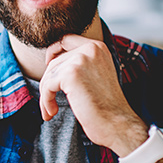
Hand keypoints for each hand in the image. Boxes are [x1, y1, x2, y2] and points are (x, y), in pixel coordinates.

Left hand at [38, 34, 147, 156]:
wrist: (117, 123)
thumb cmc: (106, 106)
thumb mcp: (97, 74)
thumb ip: (81, 64)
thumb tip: (51, 61)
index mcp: (98, 47)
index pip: (65, 39)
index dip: (53, 52)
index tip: (49, 68)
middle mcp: (90, 49)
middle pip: (54, 61)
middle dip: (48, 83)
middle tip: (50, 103)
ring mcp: (81, 59)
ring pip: (48, 74)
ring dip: (46, 94)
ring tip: (51, 110)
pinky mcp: (71, 74)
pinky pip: (47, 85)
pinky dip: (46, 100)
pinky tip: (52, 112)